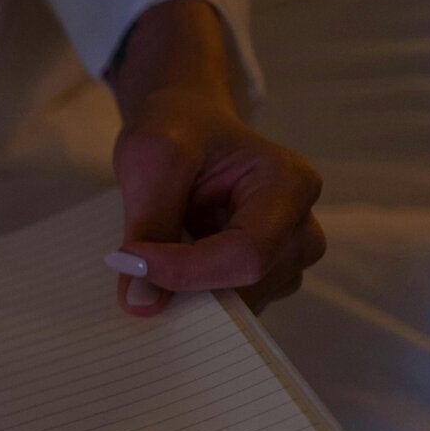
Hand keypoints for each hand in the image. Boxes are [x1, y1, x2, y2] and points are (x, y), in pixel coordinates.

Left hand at [106, 1, 325, 315]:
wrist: (186, 124)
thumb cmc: (177, 130)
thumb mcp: (152, 159)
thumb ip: (150, 226)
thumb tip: (141, 305)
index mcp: (290, 185)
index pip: (246, 253)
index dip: (186, 270)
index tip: (128, 260)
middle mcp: (301, 226)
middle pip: (250, 285)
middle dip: (188, 287)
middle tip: (133, 267)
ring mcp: (287, 255)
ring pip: (240, 303)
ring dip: (190, 294)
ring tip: (153, 256)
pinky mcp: (264, 275)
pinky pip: (231, 306)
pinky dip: (193, 297)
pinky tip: (165, 271)